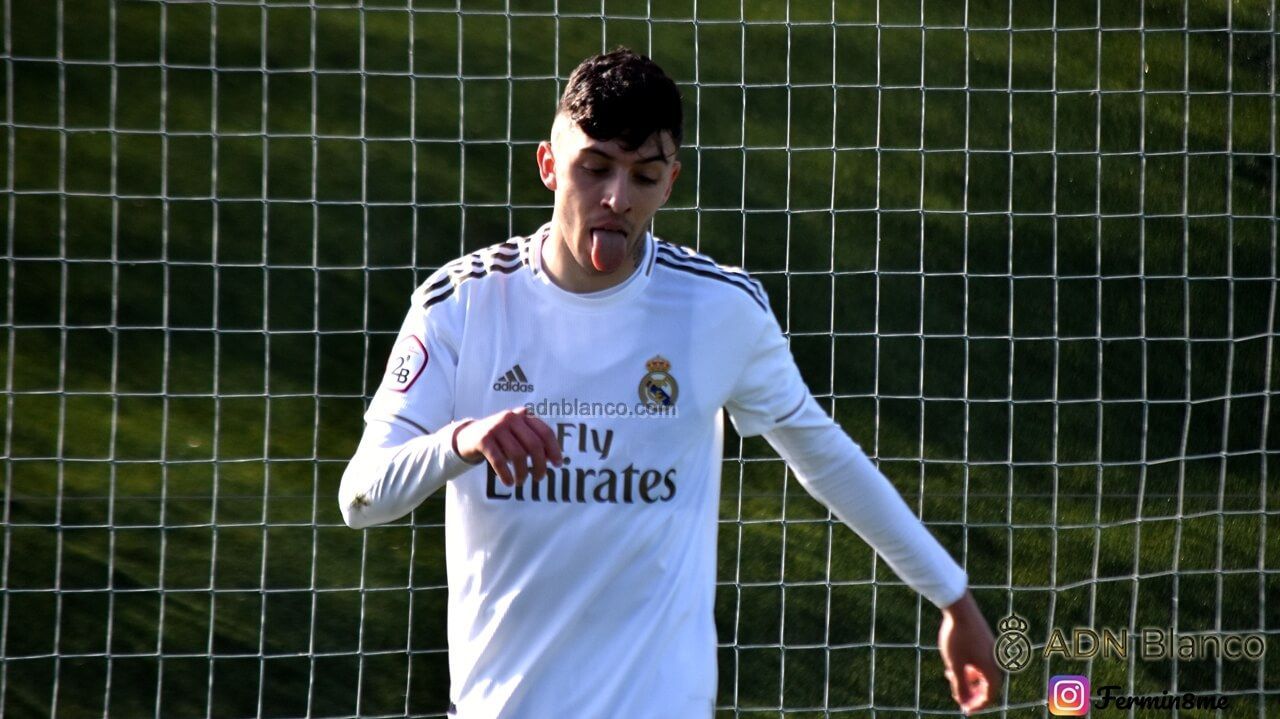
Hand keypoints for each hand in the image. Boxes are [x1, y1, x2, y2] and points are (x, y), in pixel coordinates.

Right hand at [453, 407, 562, 486]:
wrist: (468, 436)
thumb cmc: (500, 439)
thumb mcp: (518, 437)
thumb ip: (534, 443)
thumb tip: (554, 460)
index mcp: (523, 416)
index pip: (545, 432)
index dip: (554, 450)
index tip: (558, 465)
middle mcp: (511, 418)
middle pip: (534, 445)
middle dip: (540, 465)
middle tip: (539, 478)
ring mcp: (497, 427)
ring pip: (518, 455)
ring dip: (522, 473)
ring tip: (521, 481)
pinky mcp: (484, 439)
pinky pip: (500, 461)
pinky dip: (506, 475)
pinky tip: (509, 483)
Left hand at [938, 590, 999, 714]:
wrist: (959, 608)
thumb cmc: (957, 637)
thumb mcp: (954, 665)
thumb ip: (960, 685)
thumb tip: (964, 701)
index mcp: (991, 668)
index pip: (989, 695)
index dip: (977, 705)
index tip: (965, 710)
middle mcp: (996, 660)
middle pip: (988, 685)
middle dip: (972, 692)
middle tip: (958, 697)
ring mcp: (992, 649)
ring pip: (983, 672)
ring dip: (968, 678)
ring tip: (950, 676)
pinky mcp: (987, 641)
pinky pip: (981, 661)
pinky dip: (970, 667)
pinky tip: (955, 664)